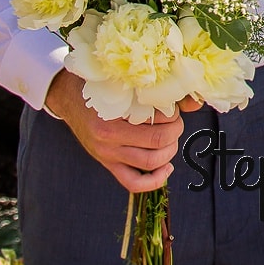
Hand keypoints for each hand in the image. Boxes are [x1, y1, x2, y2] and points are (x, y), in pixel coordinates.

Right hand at [45, 70, 201, 192]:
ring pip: (150, 163)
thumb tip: (195, 102)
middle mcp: (108, 139)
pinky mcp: (108, 164)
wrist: (67, 97)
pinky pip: (134, 183)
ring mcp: (107, 154)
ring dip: (169, 150)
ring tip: (169, 138)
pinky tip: (167, 166)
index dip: (174, 114)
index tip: (171, 106)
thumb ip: (156, 90)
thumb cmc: (99, 85)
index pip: (159, 122)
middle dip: (175, 131)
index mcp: (113, 115)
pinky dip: (155, 180)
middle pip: (159, 143)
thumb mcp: (123, 81)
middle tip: (174, 121)